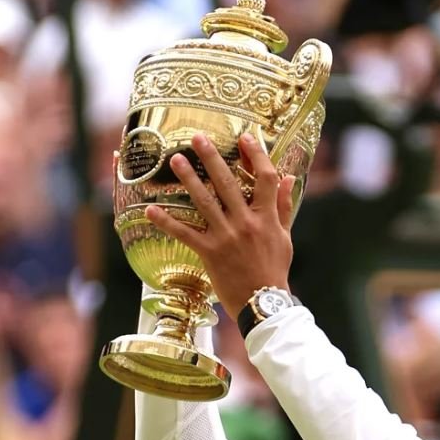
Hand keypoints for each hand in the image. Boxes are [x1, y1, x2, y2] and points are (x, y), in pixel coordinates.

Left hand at [145, 132, 294, 320]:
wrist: (263, 302)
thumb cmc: (275, 269)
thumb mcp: (285, 236)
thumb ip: (284, 206)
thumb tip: (288, 178)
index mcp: (267, 218)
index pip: (265, 179)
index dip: (256, 155)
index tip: (245, 137)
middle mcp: (246, 223)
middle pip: (228, 183)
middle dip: (212, 158)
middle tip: (198, 138)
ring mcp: (226, 237)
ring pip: (204, 202)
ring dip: (188, 179)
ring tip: (175, 160)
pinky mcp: (209, 252)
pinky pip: (185, 233)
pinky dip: (166, 222)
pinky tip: (150, 209)